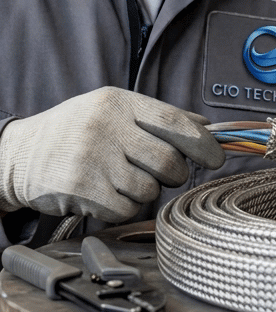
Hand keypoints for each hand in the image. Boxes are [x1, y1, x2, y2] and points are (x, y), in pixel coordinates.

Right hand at [0, 87, 224, 222]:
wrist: (23, 153)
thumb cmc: (80, 130)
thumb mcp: (116, 110)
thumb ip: (160, 117)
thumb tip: (206, 128)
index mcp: (121, 102)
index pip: (174, 122)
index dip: (202, 143)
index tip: (217, 158)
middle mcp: (107, 127)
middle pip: (167, 161)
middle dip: (174, 174)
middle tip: (164, 173)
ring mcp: (92, 158)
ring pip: (148, 189)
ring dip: (146, 192)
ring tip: (126, 180)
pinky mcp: (80, 189)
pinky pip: (125, 210)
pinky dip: (125, 208)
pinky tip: (109, 194)